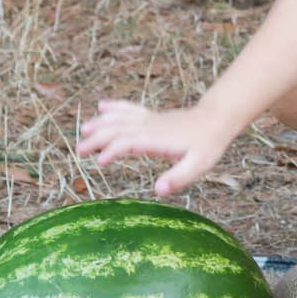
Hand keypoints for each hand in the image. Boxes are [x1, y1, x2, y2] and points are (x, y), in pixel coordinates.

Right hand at [76, 100, 231, 196]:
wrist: (217, 120)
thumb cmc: (208, 145)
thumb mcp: (198, 166)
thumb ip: (179, 178)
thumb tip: (158, 190)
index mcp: (157, 139)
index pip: (129, 142)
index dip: (113, 150)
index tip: (99, 162)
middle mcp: (150, 127)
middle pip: (117, 129)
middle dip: (97, 138)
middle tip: (79, 152)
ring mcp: (150, 120)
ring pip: (120, 118)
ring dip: (100, 124)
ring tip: (83, 132)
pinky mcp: (152, 117)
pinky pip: (130, 109)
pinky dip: (115, 107)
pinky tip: (102, 106)